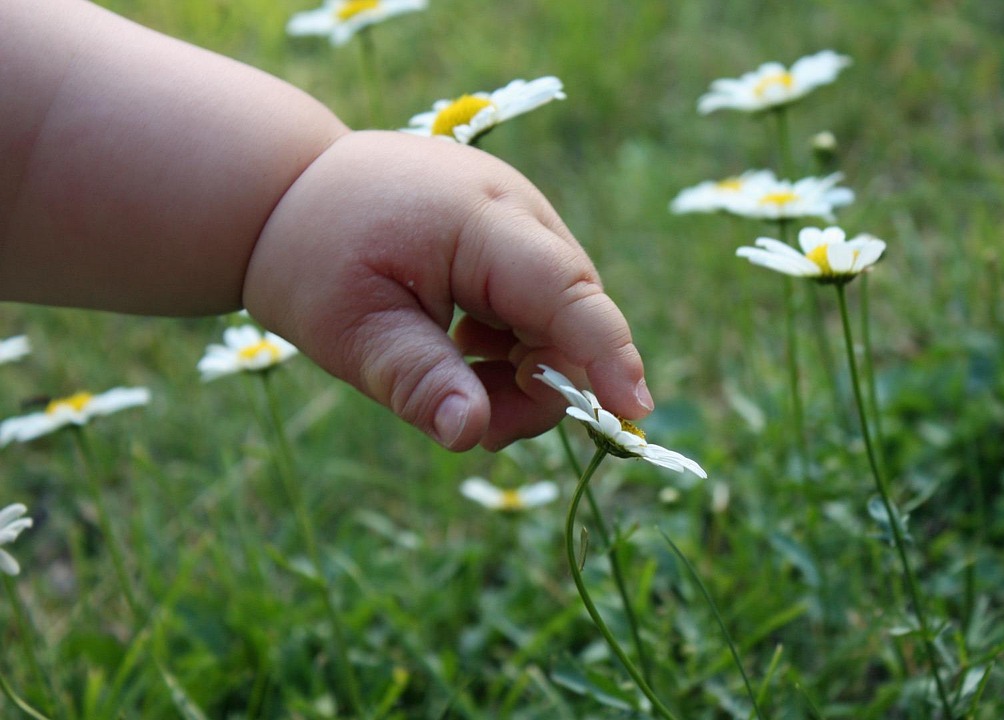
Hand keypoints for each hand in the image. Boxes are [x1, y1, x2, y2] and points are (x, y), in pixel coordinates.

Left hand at [243, 131, 652, 449]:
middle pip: (571, 317)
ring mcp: (521, 222)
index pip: (565, 291)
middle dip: (540, 386)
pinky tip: (458, 352)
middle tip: (479, 427)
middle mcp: (519, 212)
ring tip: (449, 382)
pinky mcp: (514, 240)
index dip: (604, 353)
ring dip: (520, 373)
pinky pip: (539, 308)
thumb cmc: (312, 254)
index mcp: (481, 220)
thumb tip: (472, 436)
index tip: (632, 409)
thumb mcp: (349, 329)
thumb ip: (418, 380)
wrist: (287, 189)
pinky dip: (511, 349)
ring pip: (559, 320)